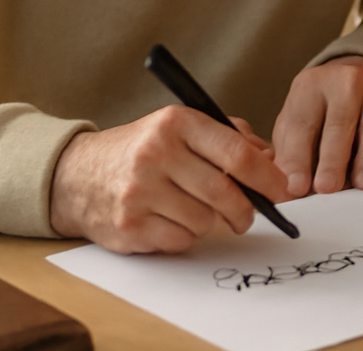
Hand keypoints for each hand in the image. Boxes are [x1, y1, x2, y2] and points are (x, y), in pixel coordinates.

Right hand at [49, 105, 290, 253]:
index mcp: (175, 123)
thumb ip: (230, 138)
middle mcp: (156, 154)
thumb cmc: (142, 150)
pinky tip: (170, 219)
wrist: (78, 175)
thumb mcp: (181, 128)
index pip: (236, 153)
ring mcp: (139, 192)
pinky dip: (185, 235)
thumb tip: (272, 162)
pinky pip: (180, 240)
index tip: (284, 191)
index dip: (268, 177)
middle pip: (225, 192)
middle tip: (248, 215)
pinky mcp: (129, 226)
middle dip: (246, 209)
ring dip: (210, 222)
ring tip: (194, 209)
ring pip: (205, 220)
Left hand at [271, 55, 362, 198]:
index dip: (298, 157)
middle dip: (333, 159)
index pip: (302, 123)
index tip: (297, 187)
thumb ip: (289, 153)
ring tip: (362, 187)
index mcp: (312, 84)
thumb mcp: (296, 121)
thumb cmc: (321, 111)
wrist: (359, 79)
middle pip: (340, 122)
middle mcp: (348, 80)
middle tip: (327, 189)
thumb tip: (289, 190)